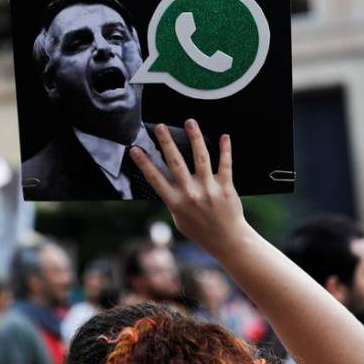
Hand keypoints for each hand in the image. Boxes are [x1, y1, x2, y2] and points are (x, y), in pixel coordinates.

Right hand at [130, 120, 249, 255]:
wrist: (227, 240)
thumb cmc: (202, 231)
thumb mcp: (179, 219)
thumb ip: (173, 201)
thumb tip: (165, 183)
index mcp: (176, 202)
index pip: (155, 179)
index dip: (144, 163)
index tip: (135, 149)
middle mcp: (191, 194)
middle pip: (176, 163)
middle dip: (166, 143)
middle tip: (160, 127)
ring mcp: (209, 189)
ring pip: (200, 158)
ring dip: (194, 138)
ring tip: (190, 122)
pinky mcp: (226, 187)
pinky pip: (225, 164)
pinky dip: (225, 149)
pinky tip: (224, 136)